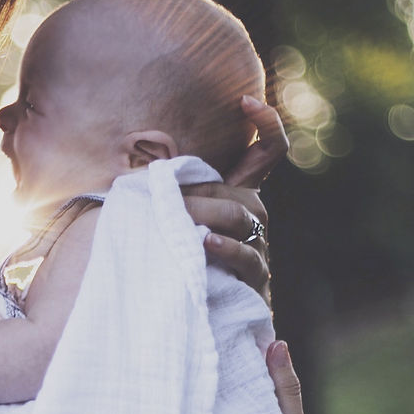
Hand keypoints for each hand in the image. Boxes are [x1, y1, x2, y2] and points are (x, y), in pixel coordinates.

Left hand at [185, 97, 287, 302]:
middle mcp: (253, 218)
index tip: (244, 99)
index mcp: (237, 196)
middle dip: (205, 188)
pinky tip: (204, 243)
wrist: (186, 314)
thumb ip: (167, 188)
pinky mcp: (255, 280)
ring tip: (181, 216)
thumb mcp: (168, 215)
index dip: (265, 123)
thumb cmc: (173, 257)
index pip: (268, 153)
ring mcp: (257, 248)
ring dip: (210, 212)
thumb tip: (145, 159)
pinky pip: (248, 258)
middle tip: (165, 196)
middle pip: (243, 188)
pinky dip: (226, 249)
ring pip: (246, 217)